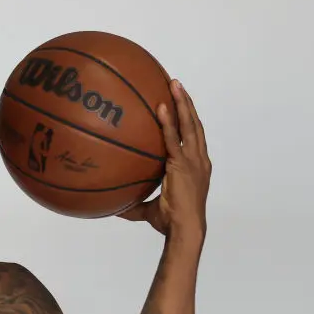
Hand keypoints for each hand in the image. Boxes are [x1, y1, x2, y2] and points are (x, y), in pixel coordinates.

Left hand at [119, 79, 210, 239]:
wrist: (184, 229)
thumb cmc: (171, 223)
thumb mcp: (149, 210)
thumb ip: (134, 204)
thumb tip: (114, 206)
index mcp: (196, 166)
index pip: (193, 137)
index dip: (188, 120)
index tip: (180, 104)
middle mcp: (198, 160)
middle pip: (194, 125)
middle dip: (186, 104)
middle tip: (176, 85)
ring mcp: (193, 161)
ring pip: (189, 125)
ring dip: (181, 103)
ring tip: (173, 84)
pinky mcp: (183, 164)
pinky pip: (173, 139)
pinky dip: (168, 122)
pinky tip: (160, 107)